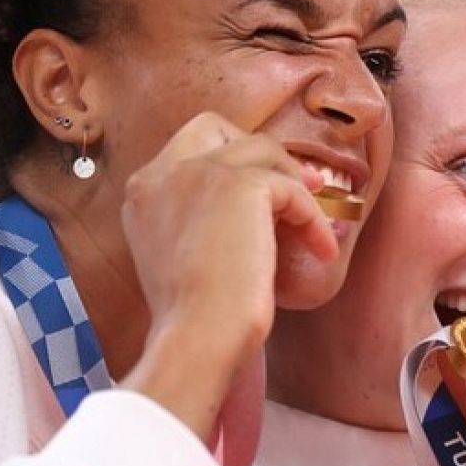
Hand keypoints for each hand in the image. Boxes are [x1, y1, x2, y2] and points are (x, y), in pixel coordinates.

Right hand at [119, 112, 334, 440]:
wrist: (197, 339)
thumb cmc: (194, 318)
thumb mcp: (181, 255)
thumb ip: (198, 219)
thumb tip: (257, 202)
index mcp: (143, 192)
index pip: (187, 146)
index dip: (228, 160)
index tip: (262, 190)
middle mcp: (163, 173)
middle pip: (216, 127)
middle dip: (257, 150)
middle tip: (295, 185)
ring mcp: (198, 173)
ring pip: (262, 149)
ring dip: (294, 182)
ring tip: (313, 219)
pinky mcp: (240, 185)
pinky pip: (292, 190)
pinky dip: (312, 219)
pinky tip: (323, 250)